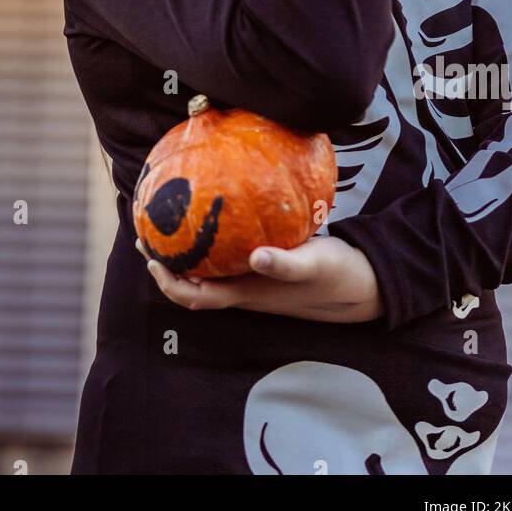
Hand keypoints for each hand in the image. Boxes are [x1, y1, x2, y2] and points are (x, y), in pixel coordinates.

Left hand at [135, 233, 384, 322]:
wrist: (364, 284)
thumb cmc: (337, 275)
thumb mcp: (314, 264)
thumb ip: (285, 263)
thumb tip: (255, 257)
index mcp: (249, 293)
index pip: (195, 296)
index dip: (169, 282)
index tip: (152, 258)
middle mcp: (245, 290)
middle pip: (192, 284)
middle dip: (166, 264)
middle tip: (147, 232)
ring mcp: (254, 280)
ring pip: (208, 272)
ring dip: (186, 253)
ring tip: (170, 221)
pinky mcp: (265, 267)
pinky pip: (229, 257)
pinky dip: (213, 241)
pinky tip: (216, 214)